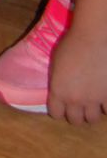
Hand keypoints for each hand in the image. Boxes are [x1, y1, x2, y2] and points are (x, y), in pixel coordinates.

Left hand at [48, 6, 106, 123]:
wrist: (95, 37)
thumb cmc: (73, 43)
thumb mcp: (56, 63)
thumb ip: (58, 80)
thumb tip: (61, 89)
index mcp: (58, 91)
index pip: (55, 114)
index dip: (59, 111)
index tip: (63, 106)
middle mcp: (75, 99)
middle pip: (75, 120)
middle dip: (76, 114)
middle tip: (80, 105)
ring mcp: (94, 99)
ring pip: (93, 119)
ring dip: (92, 112)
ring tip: (94, 103)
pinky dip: (106, 106)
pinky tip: (105, 98)